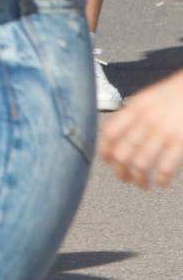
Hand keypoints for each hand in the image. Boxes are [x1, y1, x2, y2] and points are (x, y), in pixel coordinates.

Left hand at [101, 69, 182, 188]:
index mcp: (135, 108)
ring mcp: (164, 132)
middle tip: (124, 177)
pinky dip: (161, 179)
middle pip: (122, 153)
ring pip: (141, 164)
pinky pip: (165, 167)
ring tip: (141, 183)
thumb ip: (130, 115)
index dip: (105, 150)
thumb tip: (114, 136)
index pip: (110, 133)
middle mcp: (146, 120)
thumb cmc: (173, 95)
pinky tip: (161, 182)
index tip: (107, 161)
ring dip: (139, 178)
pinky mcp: (181, 142)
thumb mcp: (146, 98)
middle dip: (120, 170)